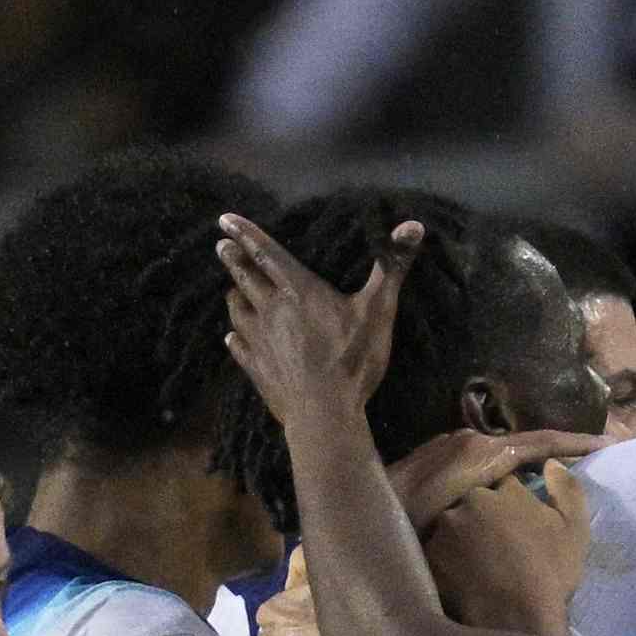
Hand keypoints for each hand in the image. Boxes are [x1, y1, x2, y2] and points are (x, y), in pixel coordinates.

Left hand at [212, 209, 421, 418]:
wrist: (324, 415)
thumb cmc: (352, 360)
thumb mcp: (379, 310)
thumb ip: (392, 267)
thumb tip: (414, 225)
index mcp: (298, 290)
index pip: (265, 253)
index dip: (245, 233)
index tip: (225, 219)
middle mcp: (271, 309)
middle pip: (244, 277)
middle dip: (232, 259)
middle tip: (221, 247)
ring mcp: (260, 340)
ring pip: (237, 310)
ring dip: (234, 296)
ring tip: (232, 290)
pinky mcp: (256, 367)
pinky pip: (238, 346)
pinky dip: (234, 338)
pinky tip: (232, 338)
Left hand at [397, 431, 598, 634]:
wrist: (518, 621)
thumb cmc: (551, 574)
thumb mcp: (575, 530)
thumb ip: (567, 491)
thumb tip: (552, 464)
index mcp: (507, 488)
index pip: (507, 483)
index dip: (515, 501)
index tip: (523, 520)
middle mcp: (471, 499)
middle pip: (477, 499)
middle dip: (487, 514)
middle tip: (503, 545)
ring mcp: (446, 527)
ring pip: (456, 523)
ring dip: (467, 536)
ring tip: (484, 566)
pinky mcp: (430, 554)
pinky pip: (441, 549)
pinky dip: (452, 559)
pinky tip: (468, 578)